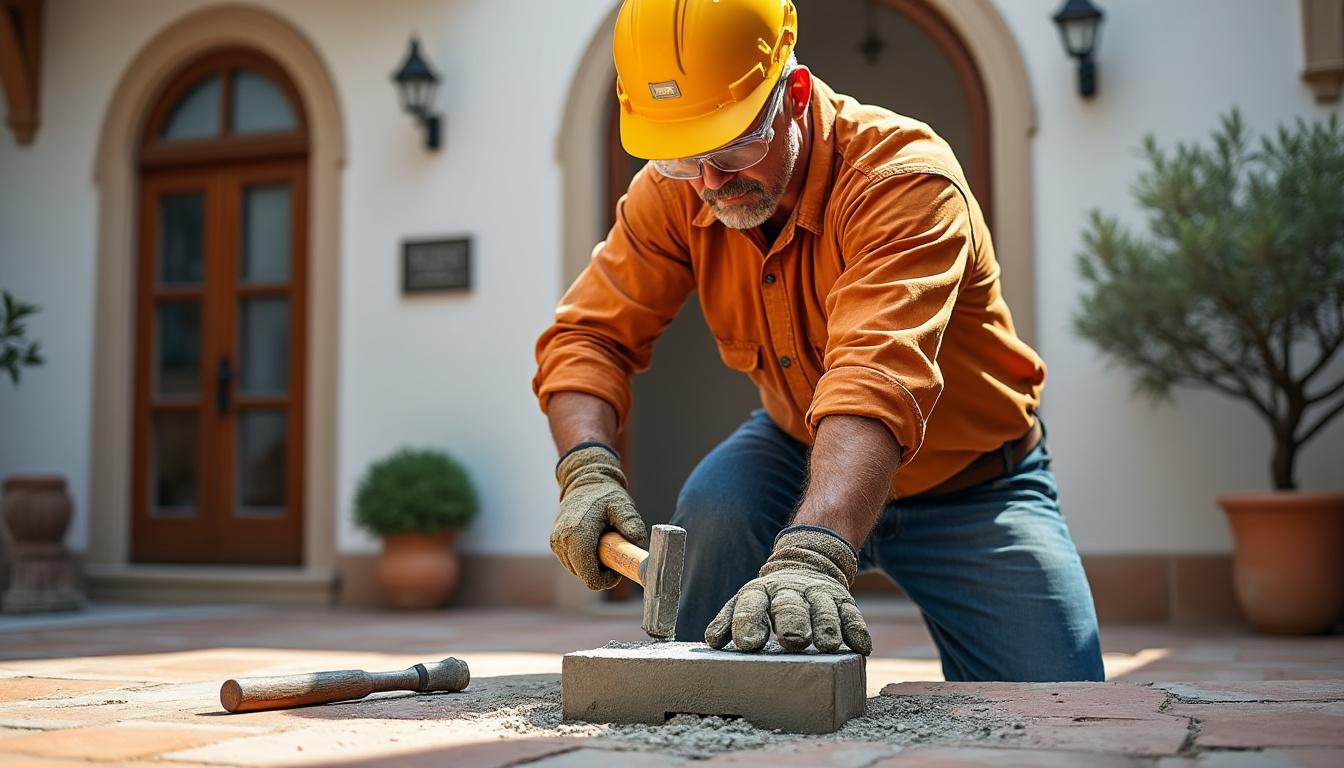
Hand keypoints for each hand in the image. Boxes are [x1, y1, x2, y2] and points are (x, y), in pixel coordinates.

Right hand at [550, 444, 646, 589]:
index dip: (606, 580)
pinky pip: (572, 562)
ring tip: (604, 545)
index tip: (617, 570)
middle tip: (614, 555)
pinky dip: (584, 559)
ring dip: (592, 565)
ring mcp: (556, 542)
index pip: (589, 575)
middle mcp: (562, 540)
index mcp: (578, 534)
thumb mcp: (623, 506)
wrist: (585, 481)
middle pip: (584, 575)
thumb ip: (632, 525)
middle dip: (600, 572)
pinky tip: (594, 543)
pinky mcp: (555, 543)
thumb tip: (638, 546)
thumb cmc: (605, 495)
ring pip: (577, 571)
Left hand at [705, 526, 871, 654]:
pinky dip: (857, 630)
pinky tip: (861, 646)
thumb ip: (729, 621)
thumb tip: (712, 640)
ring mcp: (819, 595)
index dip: (747, 623)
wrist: (808, 563)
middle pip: (790, 606)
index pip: (751, 605)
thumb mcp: (748, 602)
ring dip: (826, 626)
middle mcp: (790, 591)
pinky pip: (852, 615)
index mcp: (761, 592)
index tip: (746, 643)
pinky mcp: (843, 602)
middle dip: (792, 622)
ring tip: (828, 645)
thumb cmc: (771, 598)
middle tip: (793, 640)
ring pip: (823, 609)